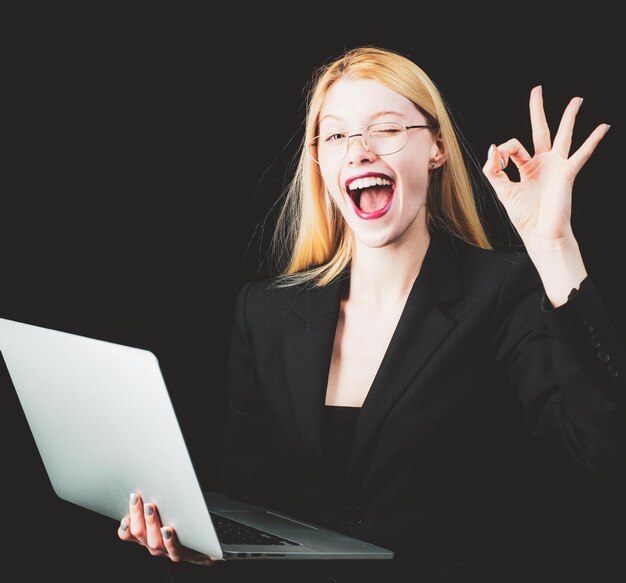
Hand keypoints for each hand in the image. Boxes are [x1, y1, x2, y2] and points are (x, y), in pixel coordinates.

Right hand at [118, 492, 218, 565]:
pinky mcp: (180, 553)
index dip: (124, 522)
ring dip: (151, 523)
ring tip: (151, 507)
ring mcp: (164, 550)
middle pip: (138, 532)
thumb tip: (149, 483)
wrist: (200, 544)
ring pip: (153, 541)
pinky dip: (169, 540)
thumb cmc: (179, 523)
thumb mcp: (162, 514)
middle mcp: (151, 543)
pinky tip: (168, 529)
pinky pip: (173, 550)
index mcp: (144, 534)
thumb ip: (154, 505)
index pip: (127, 533)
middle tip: (137, 497)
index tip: (127, 505)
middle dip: (137, 514)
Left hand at [482, 85, 609, 250]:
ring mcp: (557, 167)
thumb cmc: (525, 217)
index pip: (513, 146)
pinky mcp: (567, 173)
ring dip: (569, 117)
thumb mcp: (503, 191)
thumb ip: (493, 171)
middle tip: (537, 90)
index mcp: (526, 168)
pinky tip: (603, 126)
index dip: (503, 150)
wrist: (542, 234)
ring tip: (576, 100)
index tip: (499, 162)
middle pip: (540, 130)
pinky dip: (592, 140)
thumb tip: (492, 148)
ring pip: (563, 135)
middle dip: (537, 110)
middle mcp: (543, 164)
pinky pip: (581, 153)